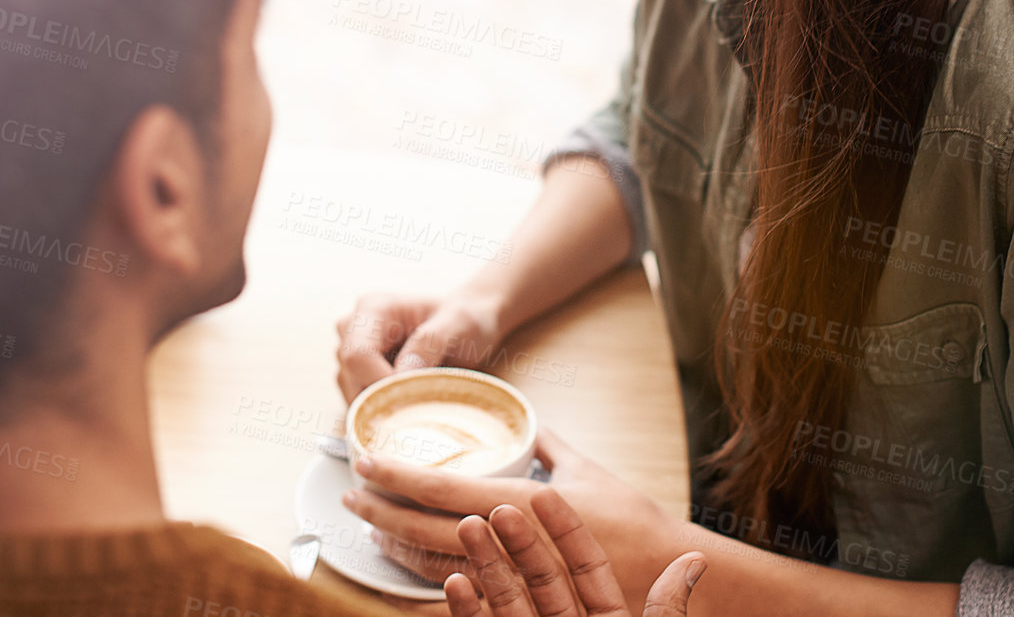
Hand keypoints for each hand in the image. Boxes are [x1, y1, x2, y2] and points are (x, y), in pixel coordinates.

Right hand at [335, 291, 504, 401]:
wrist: (471, 324)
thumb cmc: (466, 320)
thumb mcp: (460, 325)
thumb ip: (430, 343)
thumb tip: (400, 374)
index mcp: (373, 309)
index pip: (357, 356)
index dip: (380, 383)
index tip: (414, 396)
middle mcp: (353, 327)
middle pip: (349, 377)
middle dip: (380, 398)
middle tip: (419, 405)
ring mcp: (351, 350)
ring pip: (351, 393)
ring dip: (381, 405)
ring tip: (418, 400)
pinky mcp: (357, 373)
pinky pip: (359, 402)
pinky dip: (380, 410)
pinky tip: (408, 405)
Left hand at [344, 428, 679, 612]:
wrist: (663, 571)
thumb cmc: (629, 520)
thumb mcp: (587, 469)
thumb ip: (550, 441)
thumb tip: (527, 416)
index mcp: (522, 503)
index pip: (445, 488)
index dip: (400, 475)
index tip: (366, 460)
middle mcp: (509, 544)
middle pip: (427, 531)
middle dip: (383, 512)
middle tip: (350, 494)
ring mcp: (510, 580)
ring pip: (436, 568)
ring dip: (397, 548)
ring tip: (371, 530)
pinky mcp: (515, 604)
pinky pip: (460, 602)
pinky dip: (425, 588)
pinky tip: (404, 575)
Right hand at [446, 489, 705, 616]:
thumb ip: (667, 603)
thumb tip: (696, 561)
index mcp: (602, 607)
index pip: (583, 558)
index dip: (565, 526)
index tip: (547, 493)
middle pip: (537, 572)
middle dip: (514, 538)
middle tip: (495, 505)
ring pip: (507, 596)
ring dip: (485, 561)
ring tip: (469, 525)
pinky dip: (468, 608)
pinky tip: (454, 581)